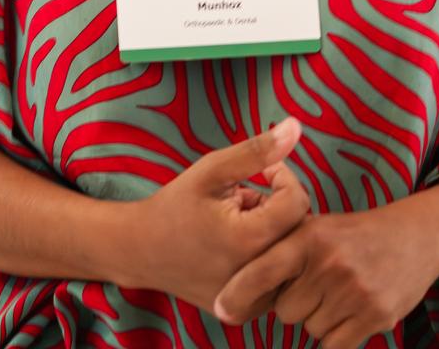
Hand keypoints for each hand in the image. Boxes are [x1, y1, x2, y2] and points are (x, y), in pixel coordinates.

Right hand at [121, 119, 310, 312]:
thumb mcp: (212, 170)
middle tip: (244, 198)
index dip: (283, 178)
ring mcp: (254, 300)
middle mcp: (256, 277)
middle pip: (297, 229)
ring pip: (289, 253)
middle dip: (277, 205)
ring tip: (238, 222)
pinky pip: (276, 274)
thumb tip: (296, 126)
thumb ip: (257, 151)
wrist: (141, 251)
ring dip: (273, 230)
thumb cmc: (175, 205)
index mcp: (248, 240)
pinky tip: (237, 247)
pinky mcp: (250, 311)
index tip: (262, 171)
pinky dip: (265, 254)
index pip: (296, 202)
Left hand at [213, 192, 438, 348]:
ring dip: (317, 318)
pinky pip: (334, 345)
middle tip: (313, 285)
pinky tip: (348, 311)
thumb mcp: (317, 224)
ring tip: (335, 293)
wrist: (414, 236)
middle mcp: (328, 264)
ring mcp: (353, 292)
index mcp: (309, 236)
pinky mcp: (375, 316)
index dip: (238, 292)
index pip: (264, 270)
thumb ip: (281, 238)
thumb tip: (238, 250)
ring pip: (309, 329)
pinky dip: (336, 334)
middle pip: (284, 310)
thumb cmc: (353, 234)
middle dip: (293, 304)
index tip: (221, 310)